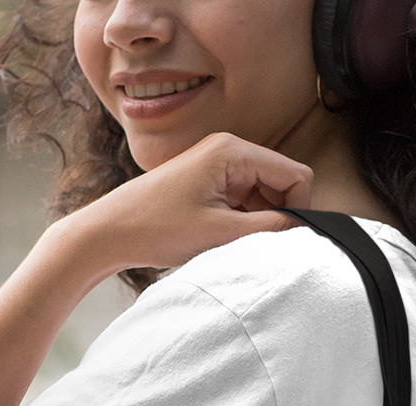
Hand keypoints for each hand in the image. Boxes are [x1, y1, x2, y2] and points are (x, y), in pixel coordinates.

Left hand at [75, 132, 313, 273]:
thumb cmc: (157, 227)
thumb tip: (305, 229)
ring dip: (259, 223)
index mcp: (233, 151)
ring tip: (232, 243)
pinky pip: (245, 203)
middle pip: (282, 184)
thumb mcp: (220, 233)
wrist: (111, 231)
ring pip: (264, 197)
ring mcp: (219, 167)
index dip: (299, 210)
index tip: (283, 240)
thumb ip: (269, 229)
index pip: (295, 175)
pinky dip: (243, 224)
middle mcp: (229, 150)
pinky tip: (223, 240)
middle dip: (278, 217)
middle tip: (254, 245)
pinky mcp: (210, 184)